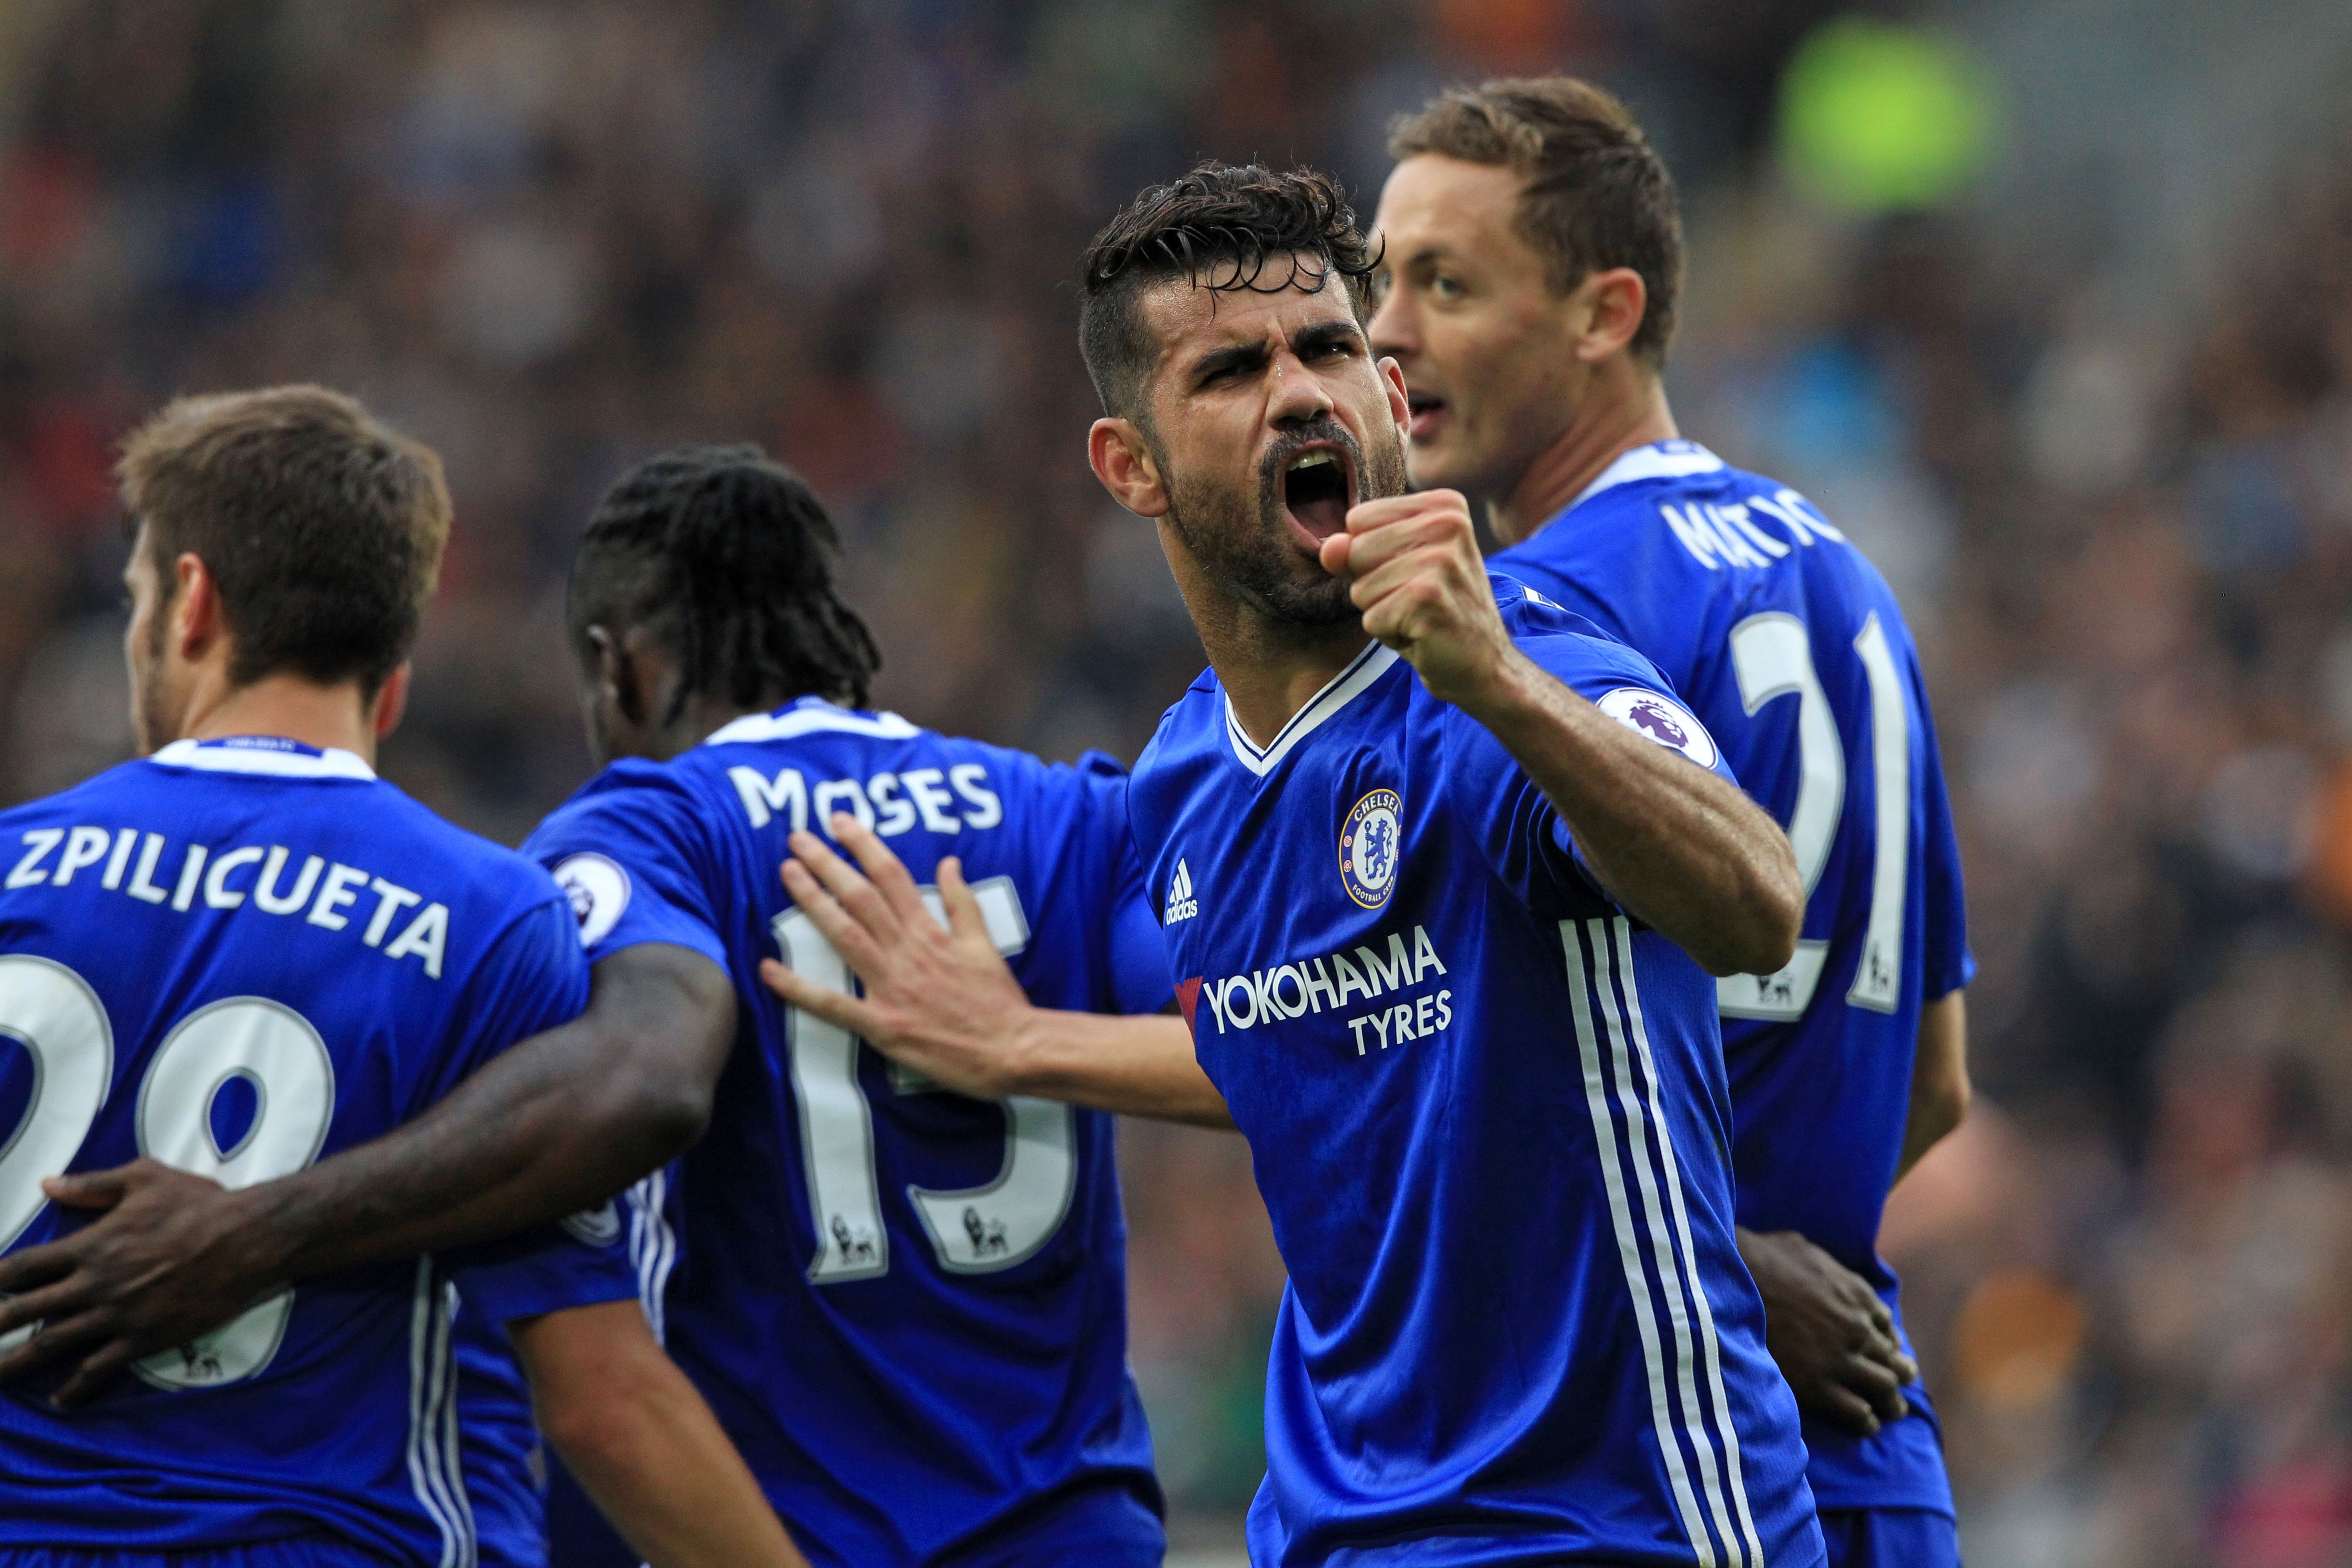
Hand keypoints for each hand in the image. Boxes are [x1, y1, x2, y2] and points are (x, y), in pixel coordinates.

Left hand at [0, 1159, 289, 1405]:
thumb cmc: (199, 1203)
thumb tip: (48, 1185)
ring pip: (51, 1345)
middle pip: (24, 1311)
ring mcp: (116, 1315)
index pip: (23, 1267)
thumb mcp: (146, 1178)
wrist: (248, 1239)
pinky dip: (75, 1388)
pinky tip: (60, 1400)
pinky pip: (98, 1369)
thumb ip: (93, 1185)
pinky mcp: (143, 1338)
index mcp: (90, 1245)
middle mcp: (93, 1284)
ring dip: (14, 1365)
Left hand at [758, 815, 1034, 1101]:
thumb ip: (962, 903)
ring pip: (845, 935)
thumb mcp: (984, 944)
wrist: (1012, 1049)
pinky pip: (833, 1004)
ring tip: (787, 874)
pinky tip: (768, 970)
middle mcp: (907, 952)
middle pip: (861, 897)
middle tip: (797, 837)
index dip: (863, 845)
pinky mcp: (882, 1025)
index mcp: (931, 932)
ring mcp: (892, 987)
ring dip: (813, 902)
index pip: (892, 876)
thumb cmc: (998, 1000)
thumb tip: (948, 862)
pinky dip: (799, 988)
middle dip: (827, 864)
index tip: (840, 822)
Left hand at [1319, 488, 1515, 708]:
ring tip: (1419, 616)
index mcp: (1443, 506)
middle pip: (1355, 551)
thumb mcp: (1394, 570)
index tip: (1410, 574)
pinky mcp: (1428, 598)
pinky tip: (1422, 633)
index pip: (1358, 519)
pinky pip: (1371, 618)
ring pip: (1360, 588)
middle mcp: (1447, 523)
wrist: (1483, 663)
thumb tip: (1329, 547)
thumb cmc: (1437, 612)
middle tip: (1416, 600)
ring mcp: (1441, 560)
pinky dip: (1389, 634)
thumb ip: (1356, 551)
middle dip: (1373, 586)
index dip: (1370, 556)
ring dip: (1382, 613)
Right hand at [1738, 1228, 1915, 1436]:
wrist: (1733, 1284)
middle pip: (1894, 1362)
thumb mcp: (1803, 1248)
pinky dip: (1866, 1420)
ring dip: (1891, 1402)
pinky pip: (1858, 1413)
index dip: (1889, 1345)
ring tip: (1891, 1411)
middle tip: (1898, 1387)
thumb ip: (1826, 1266)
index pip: (1889, 1329)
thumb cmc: (1760, 1260)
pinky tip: (1865, 1423)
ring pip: (1884, 1389)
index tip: (1885, 1354)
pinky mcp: (1818, 1386)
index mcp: (1858, 1296)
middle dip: (1899, 1375)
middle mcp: (1858, 1330)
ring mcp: (1841, 1359)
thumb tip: (1826, 1269)